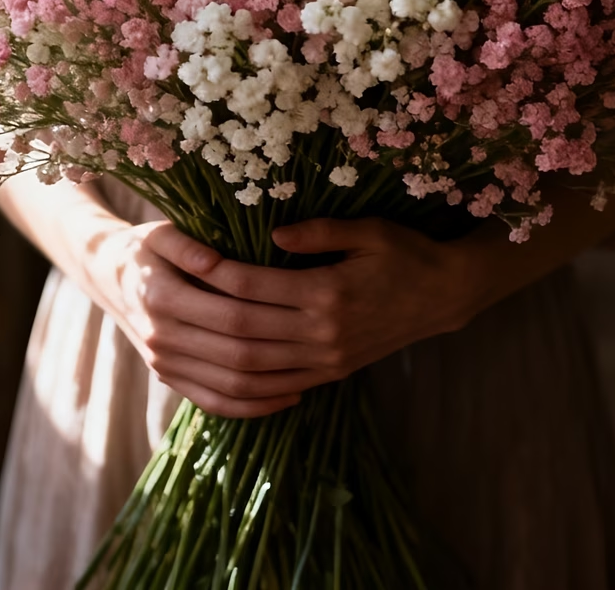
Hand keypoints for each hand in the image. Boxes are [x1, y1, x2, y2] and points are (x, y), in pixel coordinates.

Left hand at [87, 216, 484, 418]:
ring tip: (184, 331)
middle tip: (170, 294)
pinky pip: (279, 385)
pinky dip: (246, 381)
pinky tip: (220, 367)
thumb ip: (319, 231)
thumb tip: (273, 233)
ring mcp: (327, 358)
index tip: (188, 258)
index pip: (255, 286)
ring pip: (256, 365)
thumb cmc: (405, 253)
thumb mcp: (368, 229)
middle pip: (246, 328)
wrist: (443, 295)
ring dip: (216, 351)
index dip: (217, 273)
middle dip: (204, 313)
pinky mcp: (333, 372)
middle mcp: (323, 331)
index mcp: (328, 292)